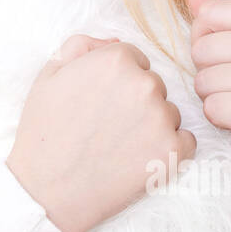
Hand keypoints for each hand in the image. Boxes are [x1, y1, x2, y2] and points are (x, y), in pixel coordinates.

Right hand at [7, 34, 196, 231]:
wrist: (47, 190)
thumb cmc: (44, 132)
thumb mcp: (49, 74)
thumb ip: (82, 46)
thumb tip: (115, 41)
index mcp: (115, 60)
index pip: (134, 59)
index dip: (116, 81)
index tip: (101, 101)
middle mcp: (144, 84)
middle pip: (154, 85)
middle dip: (136, 101)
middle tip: (107, 126)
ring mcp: (161, 119)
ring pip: (169, 112)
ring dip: (152, 125)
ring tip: (119, 145)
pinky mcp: (173, 152)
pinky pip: (186, 141)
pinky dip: (168, 149)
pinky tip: (139, 158)